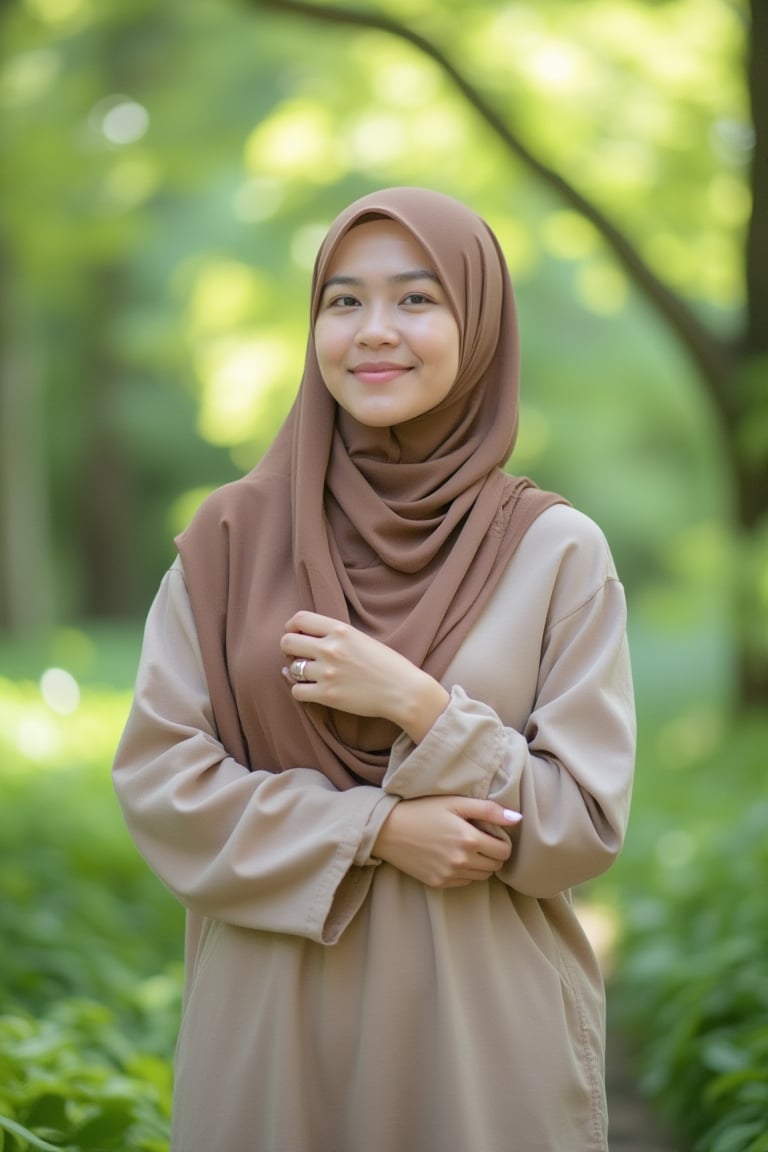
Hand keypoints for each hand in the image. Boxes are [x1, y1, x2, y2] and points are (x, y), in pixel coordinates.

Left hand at [281, 611, 448, 741]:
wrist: (404, 691)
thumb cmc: (387, 664)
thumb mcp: (362, 639)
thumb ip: (336, 635)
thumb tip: (305, 638)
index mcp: (341, 630)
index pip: (300, 619)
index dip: (292, 627)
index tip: (296, 634)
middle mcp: (331, 649)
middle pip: (287, 642)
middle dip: (289, 649)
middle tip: (299, 656)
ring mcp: (327, 672)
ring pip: (291, 668)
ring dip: (296, 671)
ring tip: (308, 674)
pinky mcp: (327, 695)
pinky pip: (297, 691)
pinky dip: (300, 690)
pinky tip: (310, 689)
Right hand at [372, 795, 521, 887]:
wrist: (388, 829)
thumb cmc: (422, 810)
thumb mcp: (455, 802)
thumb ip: (488, 810)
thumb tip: (518, 819)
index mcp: (469, 839)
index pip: (503, 851)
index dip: (501, 842)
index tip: (490, 833)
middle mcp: (461, 861)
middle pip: (494, 866)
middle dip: (492, 854)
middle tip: (479, 840)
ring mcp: (449, 875)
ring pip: (481, 877)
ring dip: (479, 865)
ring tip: (465, 848)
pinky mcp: (438, 883)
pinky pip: (464, 883)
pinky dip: (464, 873)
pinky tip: (452, 857)